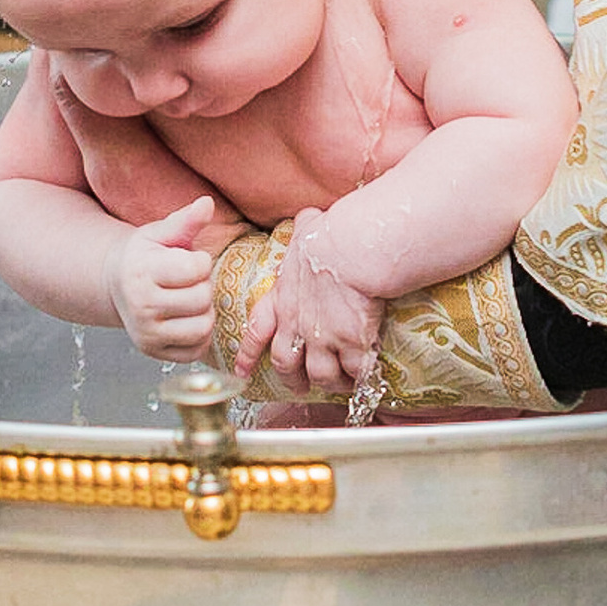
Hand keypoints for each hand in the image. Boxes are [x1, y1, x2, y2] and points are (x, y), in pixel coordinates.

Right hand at [107, 197, 223, 360]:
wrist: (116, 284)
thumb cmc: (145, 256)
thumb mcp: (160, 233)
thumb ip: (185, 220)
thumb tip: (206, 203)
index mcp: (142, 272)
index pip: (195, 269)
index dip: (200, 262)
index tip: (189, 260)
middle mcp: (140, 306)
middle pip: (202, 300)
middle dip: (203, 287)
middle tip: (189, 282)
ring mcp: (146, 333)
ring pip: (202, 328)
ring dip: (204, 312)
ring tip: (189, 299)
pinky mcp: (154, 352)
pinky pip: (196, 350)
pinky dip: (198, 335)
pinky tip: (186, 318)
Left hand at [238, 209, 386, 398]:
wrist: (349, 252)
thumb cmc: (328, 237)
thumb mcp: (307, 231)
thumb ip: (304, 229)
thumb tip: (310, 217)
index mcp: (282, 298)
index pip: (257, 330)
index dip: (248, 353)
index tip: (242, 371)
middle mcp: (297, 324)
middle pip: (286, 362)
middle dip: (292, 379)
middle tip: (300, 388)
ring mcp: (323, 337)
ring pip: (320, 374)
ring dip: (328, 383)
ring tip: (339, 386)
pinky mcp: (350, 344)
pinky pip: (353, 372)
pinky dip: (357, 378)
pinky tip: (364, 377)